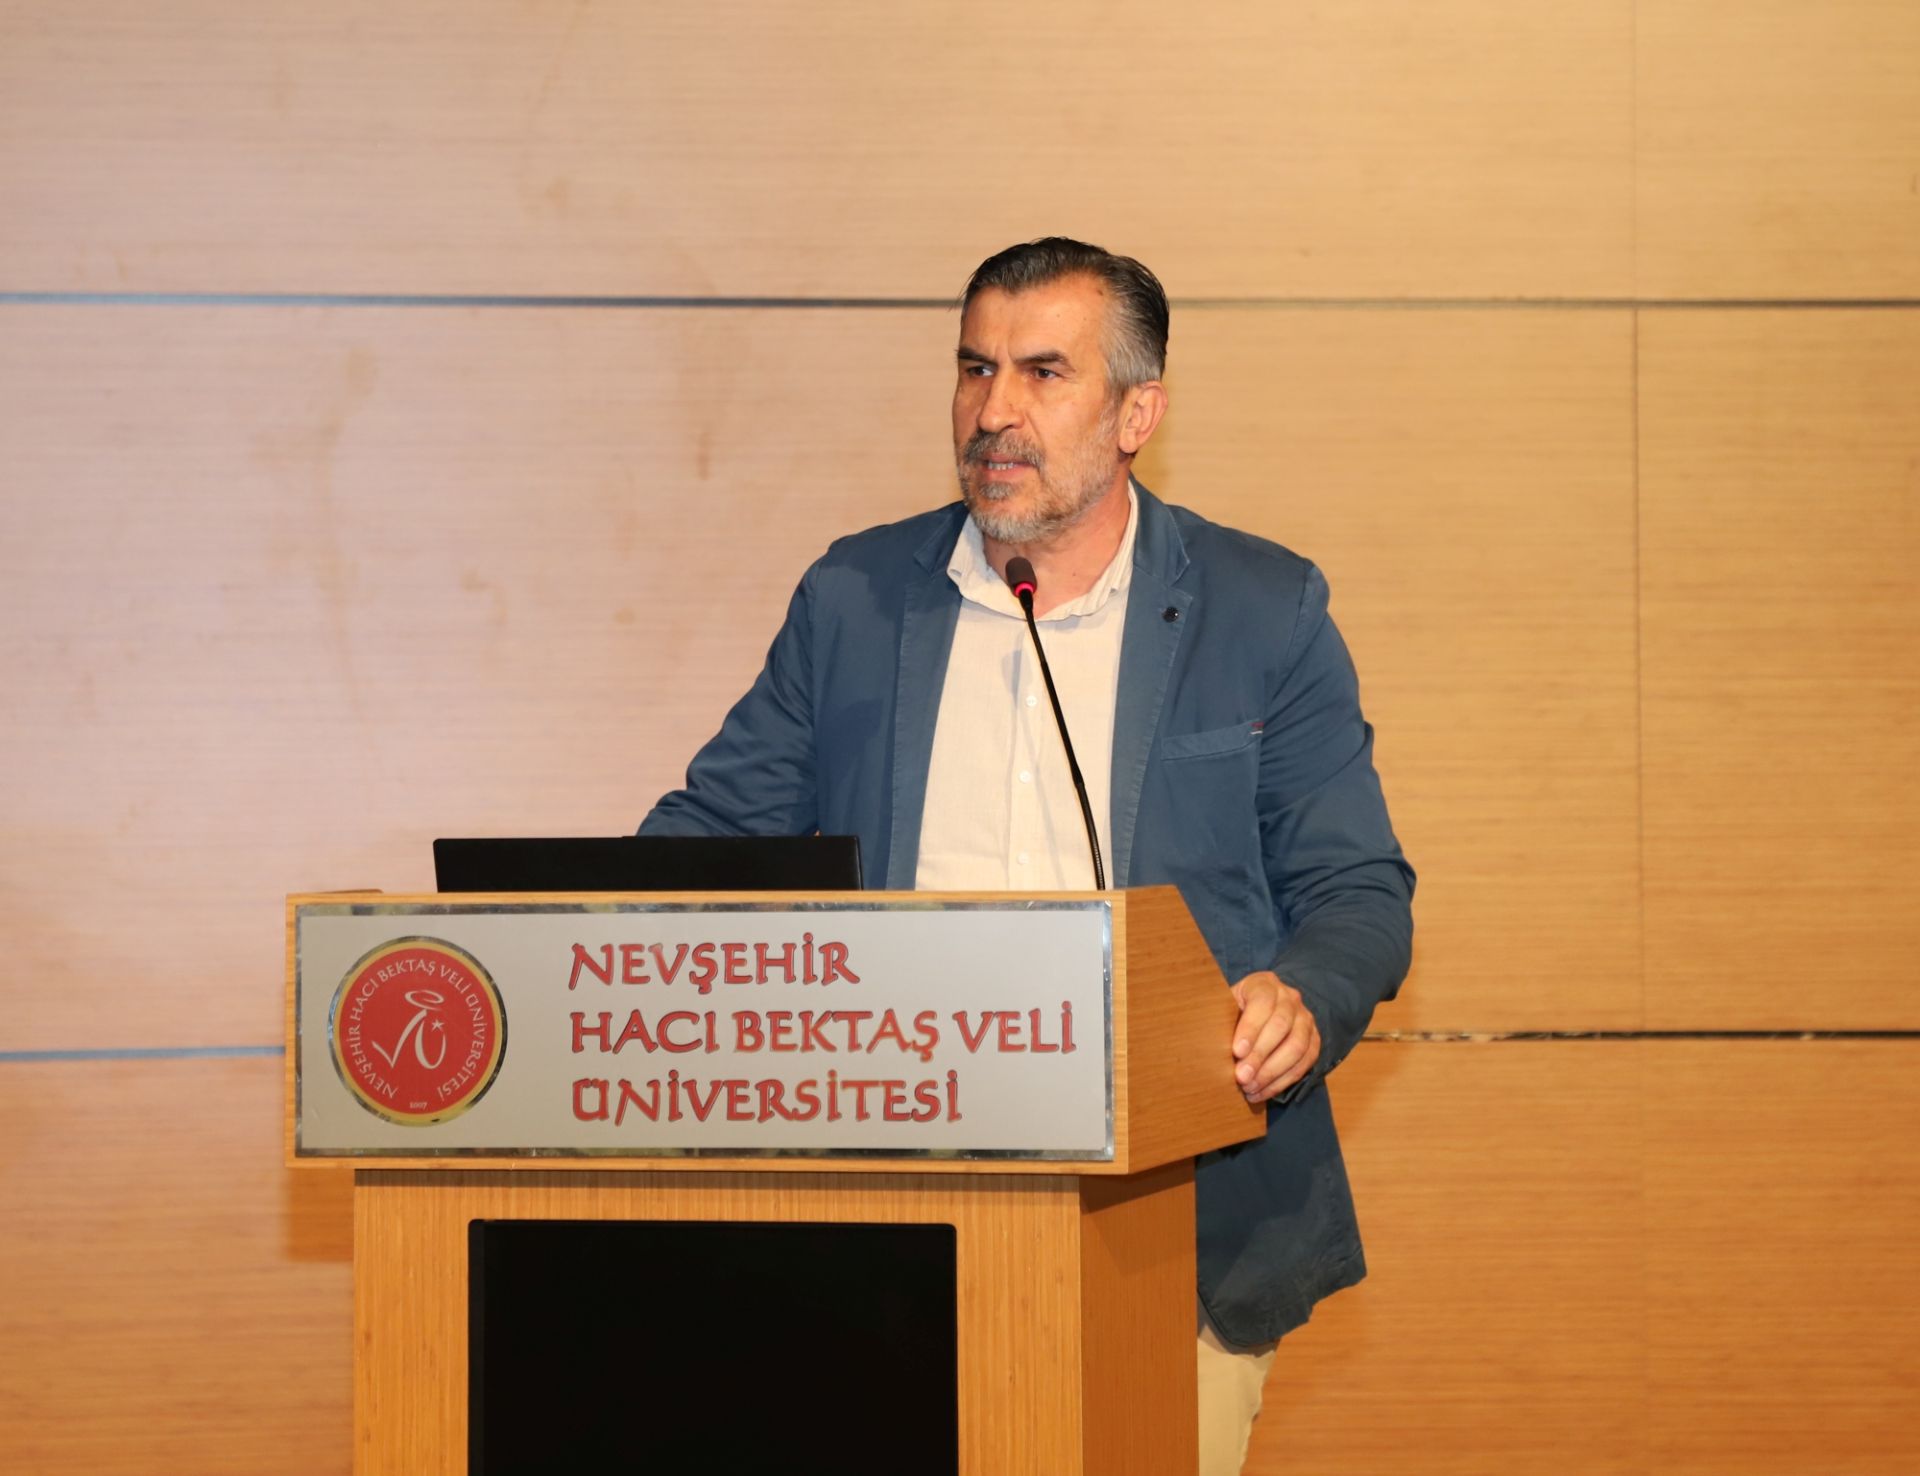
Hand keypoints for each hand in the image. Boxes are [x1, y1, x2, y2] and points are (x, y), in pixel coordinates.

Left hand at [1230, 972, 1320, 1103]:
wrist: (1260, 1014)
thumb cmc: (1235, 1011)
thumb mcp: (1225, 1007)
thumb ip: (1221, 1019)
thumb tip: (1208, 1043)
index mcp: (1265, 984)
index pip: (1262, 1003)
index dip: (1250, 1028)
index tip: (1236, 1051)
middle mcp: (1290, 998)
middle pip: (1281, 1026)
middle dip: (1260, 1055)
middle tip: (1241, 1077)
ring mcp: (1305, 1019)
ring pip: (1296, 1047)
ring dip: (1272, 1072)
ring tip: (1250, 1088)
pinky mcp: (1314, 1041)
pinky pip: (1304, 1063)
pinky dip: (1282, 1081)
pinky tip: (1261, 1092)